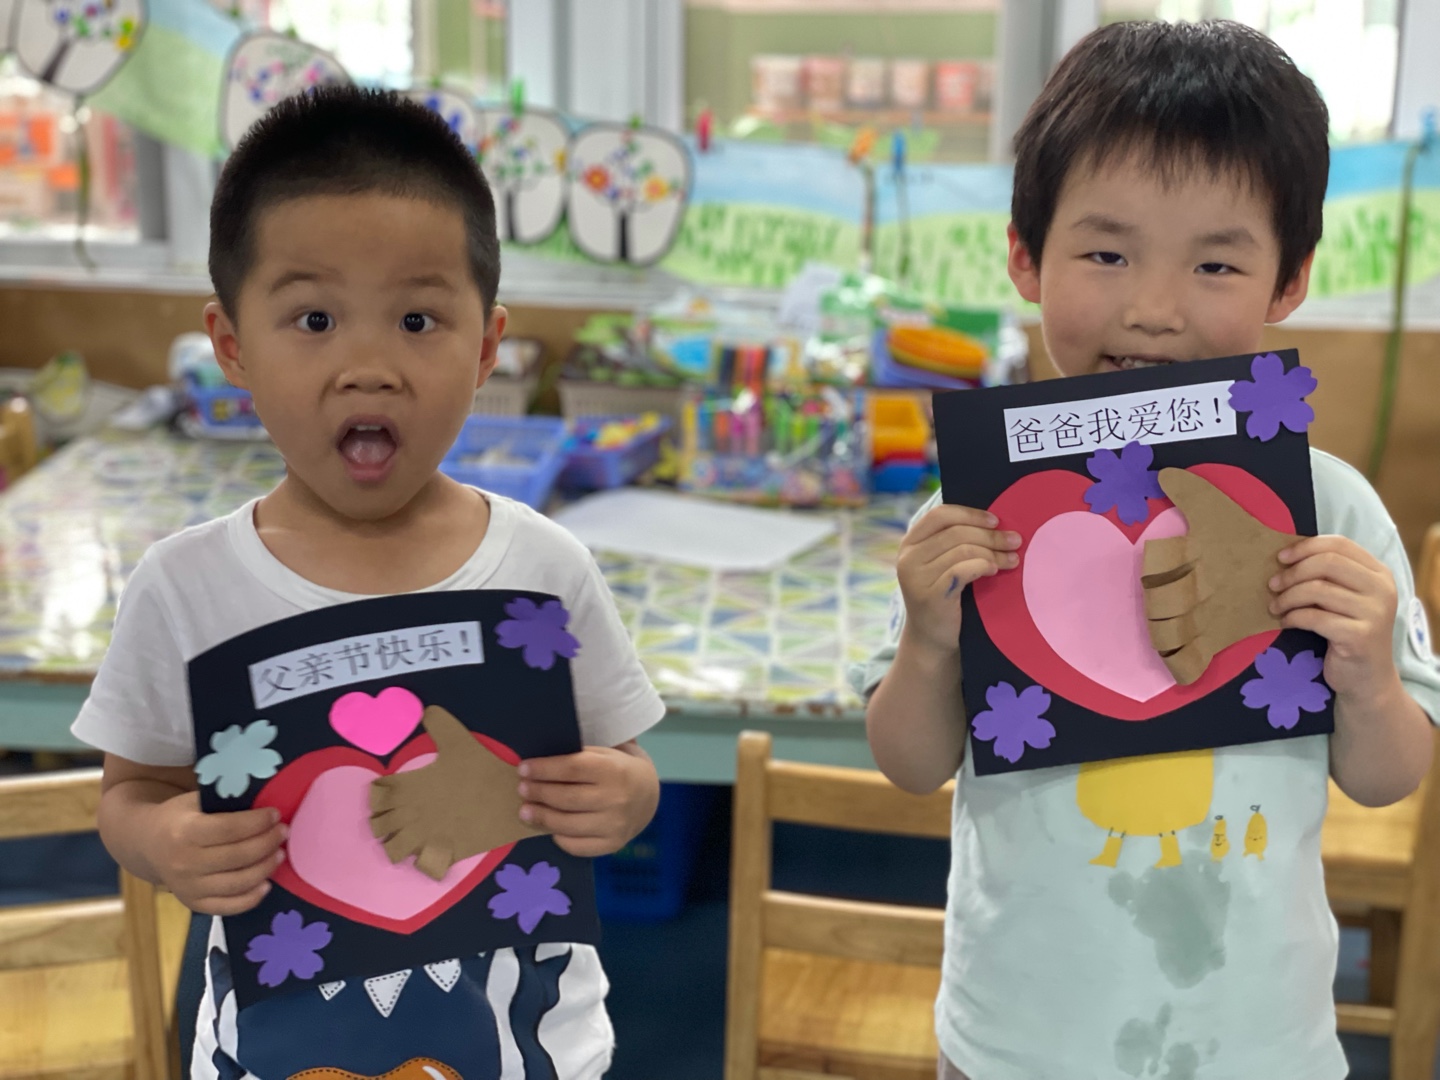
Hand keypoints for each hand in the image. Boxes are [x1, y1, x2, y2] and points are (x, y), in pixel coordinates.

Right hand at [145, 791, 286, 915]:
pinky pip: (228, 907)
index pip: (230, 829)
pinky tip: (267, 884)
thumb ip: (225, 801)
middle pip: (238, 856)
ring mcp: (187, 887)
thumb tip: (266, 799)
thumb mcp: (195, 800)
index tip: (275, 814)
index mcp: (184, 832)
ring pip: (237, 883)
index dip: (257, 822)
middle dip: (267, 843)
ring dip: (265, 868)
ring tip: (280, 854)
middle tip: (284, 832)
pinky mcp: (192, 904)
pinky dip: (251, 898)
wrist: (147, 844)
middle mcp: (184, 863)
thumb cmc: (179, 817)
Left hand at [370, 706, 545, 880]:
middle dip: (381, 822)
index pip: (377, 796)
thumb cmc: (483, 770)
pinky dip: (420, 861)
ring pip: (393, 850)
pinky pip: (422, 866)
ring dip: (395, 843)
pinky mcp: (445, 853)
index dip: (379, 794)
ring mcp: (428, 837)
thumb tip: (426, 710)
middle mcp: (413, 814)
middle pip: (378, 826)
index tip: (389, 791)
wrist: (511, 800)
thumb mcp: (461, 742)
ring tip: (405, 836)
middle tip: (395, 815)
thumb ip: (440, 726)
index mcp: (413, 788)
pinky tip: (427, 851)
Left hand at [517, 742, 659, 857]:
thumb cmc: (619, 768)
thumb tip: (540, 753)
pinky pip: (577, 845)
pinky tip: (549, 828)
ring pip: (567, 824)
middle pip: (566, 797)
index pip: (572, 767)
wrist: (649, 797)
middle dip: (538, 792)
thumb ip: (580, 752)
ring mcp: (615, 825)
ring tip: (525, 811)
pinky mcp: (612, 844)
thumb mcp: (608, 752)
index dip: (544, 769)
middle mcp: (616, 798)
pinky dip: (559, 837)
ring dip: (541, 817)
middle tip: (521, 789)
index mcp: (615, 769)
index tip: (523, 768)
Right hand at [896, 504, 1019, 653]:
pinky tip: (994, 570)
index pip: (940, 515)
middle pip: (956, 532)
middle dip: (990, 535)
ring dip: (993, 553)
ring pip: (963, 550)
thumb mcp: (942, 563)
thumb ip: (956, 542)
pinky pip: (963, 570)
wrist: (933, 639)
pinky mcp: (930, 595)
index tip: (996, 521)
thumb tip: (995, 521)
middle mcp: (908, 558)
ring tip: (1012, 560)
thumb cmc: (946, 596)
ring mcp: (916, 577)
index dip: (970, 514)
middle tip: (1015, 541)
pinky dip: (984, 566)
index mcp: (910, 543)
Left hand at [1270, 535, 1398, 701]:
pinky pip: (1314, 617)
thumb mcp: (1345, 598)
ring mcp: (1375, 613)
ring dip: (1288, 597)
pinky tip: (1285, 622)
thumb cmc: (1347, 632)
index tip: (1281, 558)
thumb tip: (1285, 556)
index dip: (1306, 547)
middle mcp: (1382, 589)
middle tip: (1272, 585)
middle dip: (1293, 572)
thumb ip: (1328, 576)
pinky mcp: (1360, 636)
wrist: (1367, 678)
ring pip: (1317, 589)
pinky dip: (1292, 618)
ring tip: (1275, 607)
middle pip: (1327, 563)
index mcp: (1379, 573)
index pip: (1340, 544)